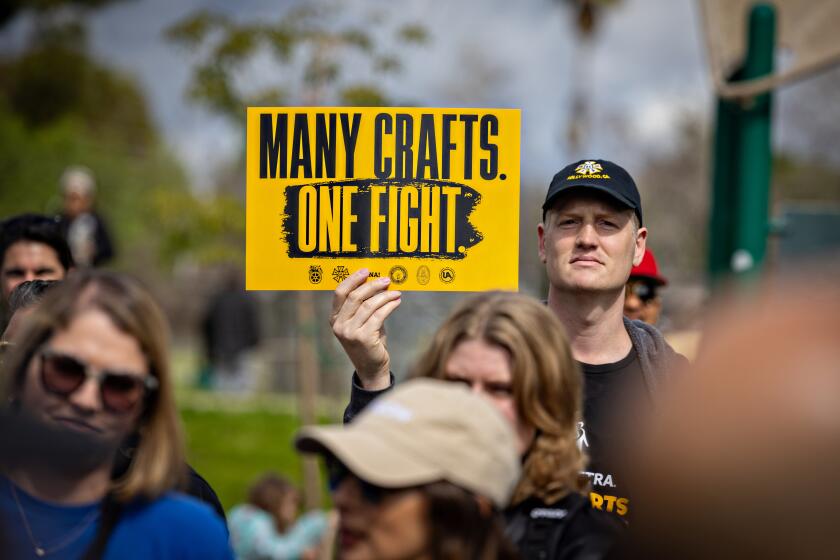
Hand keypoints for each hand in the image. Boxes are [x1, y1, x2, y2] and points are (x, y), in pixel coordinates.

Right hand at [330, 269, 400, 389]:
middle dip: (372, 285)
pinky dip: (389, 306)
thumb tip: (378, 282)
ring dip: (385, 296)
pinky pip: (379, 315)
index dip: (353, 279)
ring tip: (396, 292)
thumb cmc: (369, 340)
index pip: (340, 293)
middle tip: (386, 280)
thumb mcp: (361, 322)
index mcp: (334, 318)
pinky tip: (397, 302)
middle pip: (355, 296)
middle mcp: (339, 325)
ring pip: (369, 305)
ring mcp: (350, 332)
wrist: (371, 368)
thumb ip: (364, 305)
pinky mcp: (363, 338)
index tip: (366, 270)